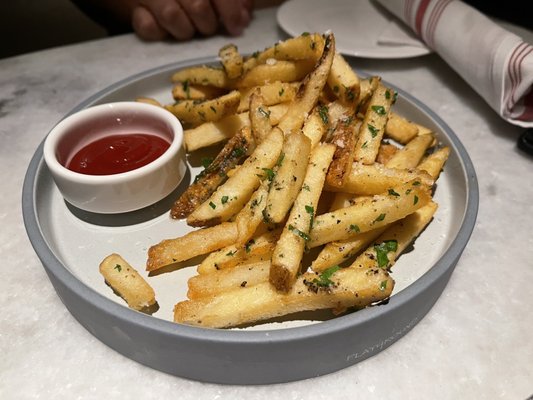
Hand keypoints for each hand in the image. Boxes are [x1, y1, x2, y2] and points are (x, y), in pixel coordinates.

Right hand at [132, 0, 252, 40]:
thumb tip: (244, 16)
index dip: (230, 10)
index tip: (237, 26)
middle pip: (197, 5)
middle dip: (208, 23)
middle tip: (208, 28)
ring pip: (171, 15)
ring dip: (185, 30)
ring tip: (187, 29)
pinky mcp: (131, 8)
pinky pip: (147, 27)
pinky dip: (158, 32)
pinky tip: (163, 29)